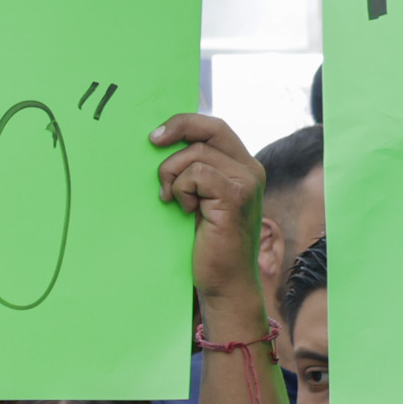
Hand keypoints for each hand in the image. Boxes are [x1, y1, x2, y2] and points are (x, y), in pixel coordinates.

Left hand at [153, 113, 265, 316]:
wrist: (222, 280)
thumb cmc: (205, 243)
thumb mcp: (198, 200)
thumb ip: (193, 173)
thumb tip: (161, 147)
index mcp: (241, 166)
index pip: (215, 127)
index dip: (186, 123)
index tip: (156, 135)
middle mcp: (250, 169)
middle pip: (210, 130)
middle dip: (177, 129)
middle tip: (152, 143)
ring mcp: (246, 181)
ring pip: (197, 154)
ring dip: (172, 175)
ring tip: (173, 200)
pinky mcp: (236, 196)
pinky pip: (198, 174)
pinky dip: (182, 188)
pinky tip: (184, 209)